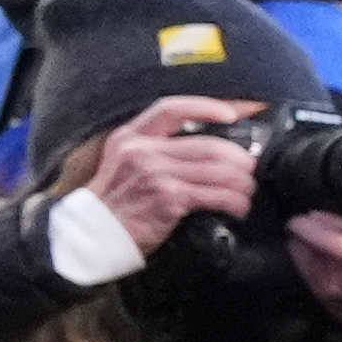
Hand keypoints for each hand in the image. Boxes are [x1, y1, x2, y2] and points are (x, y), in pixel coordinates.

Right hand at [76, 96, 261, 252]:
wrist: (93, 234)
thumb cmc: (115, 201)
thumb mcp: (124, 162)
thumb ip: (154, 149)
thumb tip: (203, 147)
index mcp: (131, 137)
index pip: (171, 109)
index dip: (205, 107)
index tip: (231, 114)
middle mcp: (143, 151)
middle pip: (208, 145)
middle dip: (238, 158)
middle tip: (249, 168)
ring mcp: (156, 174)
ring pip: (218, 170)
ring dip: (242, 182)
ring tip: (247, 190)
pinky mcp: (168, 198)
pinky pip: (215, 195)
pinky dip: (235, 201)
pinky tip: (238, 207)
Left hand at [283, 209, 341, 331]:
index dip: (335, 221)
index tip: (317, 212)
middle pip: (335, 247)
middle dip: (312, 230)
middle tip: (298, 219)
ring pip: (318, 263)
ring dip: (303, 246)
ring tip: (297, 232)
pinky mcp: (339, 304)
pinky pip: (314, 280)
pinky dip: (303, 263)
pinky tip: (299, 250)